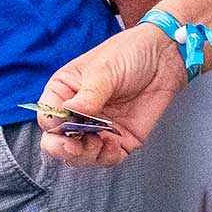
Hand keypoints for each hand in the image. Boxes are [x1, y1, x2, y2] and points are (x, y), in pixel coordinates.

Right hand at [36, 24, 186, 168]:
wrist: (163, 58)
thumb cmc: (127, 54)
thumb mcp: (103, 70)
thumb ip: (88, 95)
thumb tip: (72, 113)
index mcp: (63, 92)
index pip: (48, 119)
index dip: (54, 129)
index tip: (68, 128)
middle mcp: (76, 114)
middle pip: (58, 143)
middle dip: (65, 149)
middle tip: (78, 146)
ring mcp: (97, 129)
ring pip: (80, 156)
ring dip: (87, 156)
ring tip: (101, 141)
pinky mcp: (119, 140)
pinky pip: (106, 158)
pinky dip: (107, 157)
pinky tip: (114, 143)